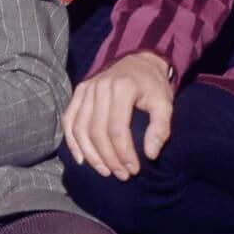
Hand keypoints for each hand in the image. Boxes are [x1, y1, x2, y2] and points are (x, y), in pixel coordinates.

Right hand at [62, 51, 172, 180]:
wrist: (139, 59)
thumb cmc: (152, 85)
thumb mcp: (164, 103)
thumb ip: (160, 128)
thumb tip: (150, 155)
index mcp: (122, 88)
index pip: (117, 128)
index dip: (123, 153)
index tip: (133, 170)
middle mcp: (100, 87)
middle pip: (97, 130)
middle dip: (108, 158)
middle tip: (121, 174)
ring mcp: (87, 88)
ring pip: (80, 128)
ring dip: (90, 154)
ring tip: (104, 170)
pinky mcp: (79, 91)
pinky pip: (69, 119)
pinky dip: (72, 141)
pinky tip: (81, 158)